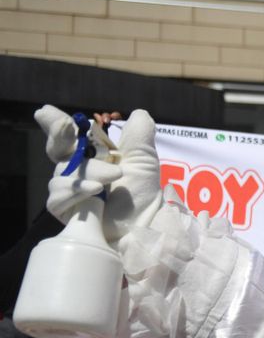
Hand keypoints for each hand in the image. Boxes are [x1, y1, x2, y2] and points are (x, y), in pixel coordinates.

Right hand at [35, 105, 163, 244]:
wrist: (144, 225)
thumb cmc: (142, 193)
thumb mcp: (144, 159)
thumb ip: (139, 134)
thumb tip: (139, 113)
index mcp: (92, 155)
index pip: (68, 135)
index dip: (54, 123)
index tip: (45, 112)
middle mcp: (77, 170)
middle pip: (56, 149)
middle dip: (59, 135)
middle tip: (67, 125)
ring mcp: (69, 190)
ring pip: (63, 172)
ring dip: (91, 171)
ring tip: (115, 175)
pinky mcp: (65, 210)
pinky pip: (58, 196)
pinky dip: (77, 190)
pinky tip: (96, 190)